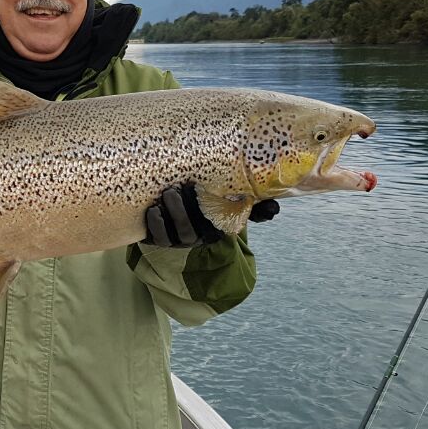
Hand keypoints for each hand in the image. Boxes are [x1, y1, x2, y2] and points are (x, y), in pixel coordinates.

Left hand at [144, 185, 280, 246]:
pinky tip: (153, 210)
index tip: (209, 194)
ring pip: (173, 235)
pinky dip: (154, 225)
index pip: (218, 226)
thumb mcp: (230, 201)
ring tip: (168, 194)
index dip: (217, 216)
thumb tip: (274, 209)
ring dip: (170, 215)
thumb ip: (252, 204)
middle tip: (179, 189)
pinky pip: (156, 237)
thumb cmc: (205, 202)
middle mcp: (196, 236)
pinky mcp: (157, 238)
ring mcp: (176, 239)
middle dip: (185, 211)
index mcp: (214, 228)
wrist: (175, 205)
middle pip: (191, 230)